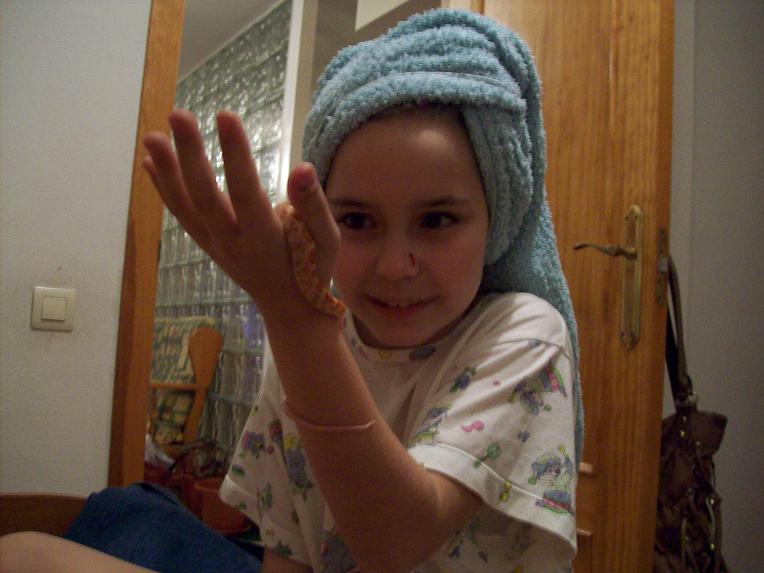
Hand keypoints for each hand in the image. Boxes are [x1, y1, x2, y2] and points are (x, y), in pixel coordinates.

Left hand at [142, 109, 339, 315]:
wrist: (288, 306)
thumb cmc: (312, 268)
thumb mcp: (325, 240)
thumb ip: (313, 205)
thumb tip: (302, 167)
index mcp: (264, 240)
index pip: (246, 192)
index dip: (235, 155)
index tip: (225, 115)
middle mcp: (232, 243)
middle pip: (205, 198)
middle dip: (190, 155)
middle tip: (178, 115)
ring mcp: (214, 245)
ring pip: (185, 207)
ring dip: (166, 171)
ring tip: (151, 136)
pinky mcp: (206, 244)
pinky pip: (181, 215)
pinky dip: (164, 189)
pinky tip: (149, 163)